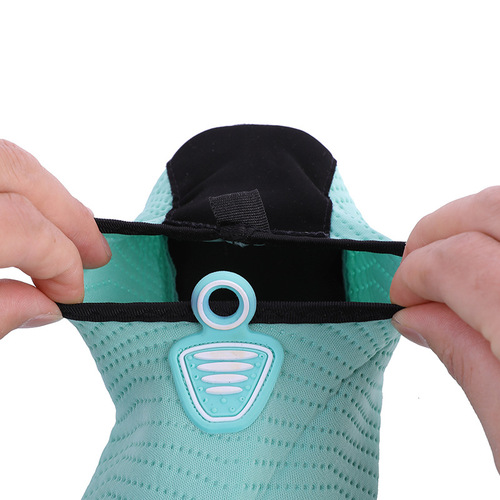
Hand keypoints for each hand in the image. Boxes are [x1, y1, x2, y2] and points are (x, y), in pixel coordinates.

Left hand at [0, 140, 110, 338]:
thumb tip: (42, 307)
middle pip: (18, 172)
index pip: (24, 228)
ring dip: (46, 193)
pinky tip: (29, 207)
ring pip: (5, 156)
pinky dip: (16, 181)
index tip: (70, 295)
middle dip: (67, 214)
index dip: (60, 264)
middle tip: (95, 253)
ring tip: (72, 229)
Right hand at [390, 187, 499, 472]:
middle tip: (418, 264)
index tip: (400, 295)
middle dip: (440, 229)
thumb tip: (418, 316)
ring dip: (477, 220)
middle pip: (491, 208)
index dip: (414, 275)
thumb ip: (466, 363)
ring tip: (456, 258)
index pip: (457, 262)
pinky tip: (493, 259)